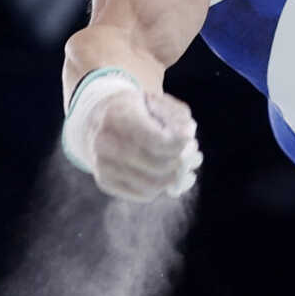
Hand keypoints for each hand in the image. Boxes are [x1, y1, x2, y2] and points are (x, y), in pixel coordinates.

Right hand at [84, 86, 201, 201]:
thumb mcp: (159, 101)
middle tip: (195, 156)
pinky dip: (162, 188)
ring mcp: (102, 165)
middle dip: (182, 163)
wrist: (99, 119)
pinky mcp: (104, 182)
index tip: (190, 141)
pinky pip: (143, 194)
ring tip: (187, 168)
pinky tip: (171, 176)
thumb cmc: (137, 109)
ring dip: (176, 179)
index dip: (180, 145)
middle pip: (157, 166)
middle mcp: (105, 142)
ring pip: (151, 185)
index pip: (157, 141)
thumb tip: (188, 140)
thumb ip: (178, 117)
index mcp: (118, 116)